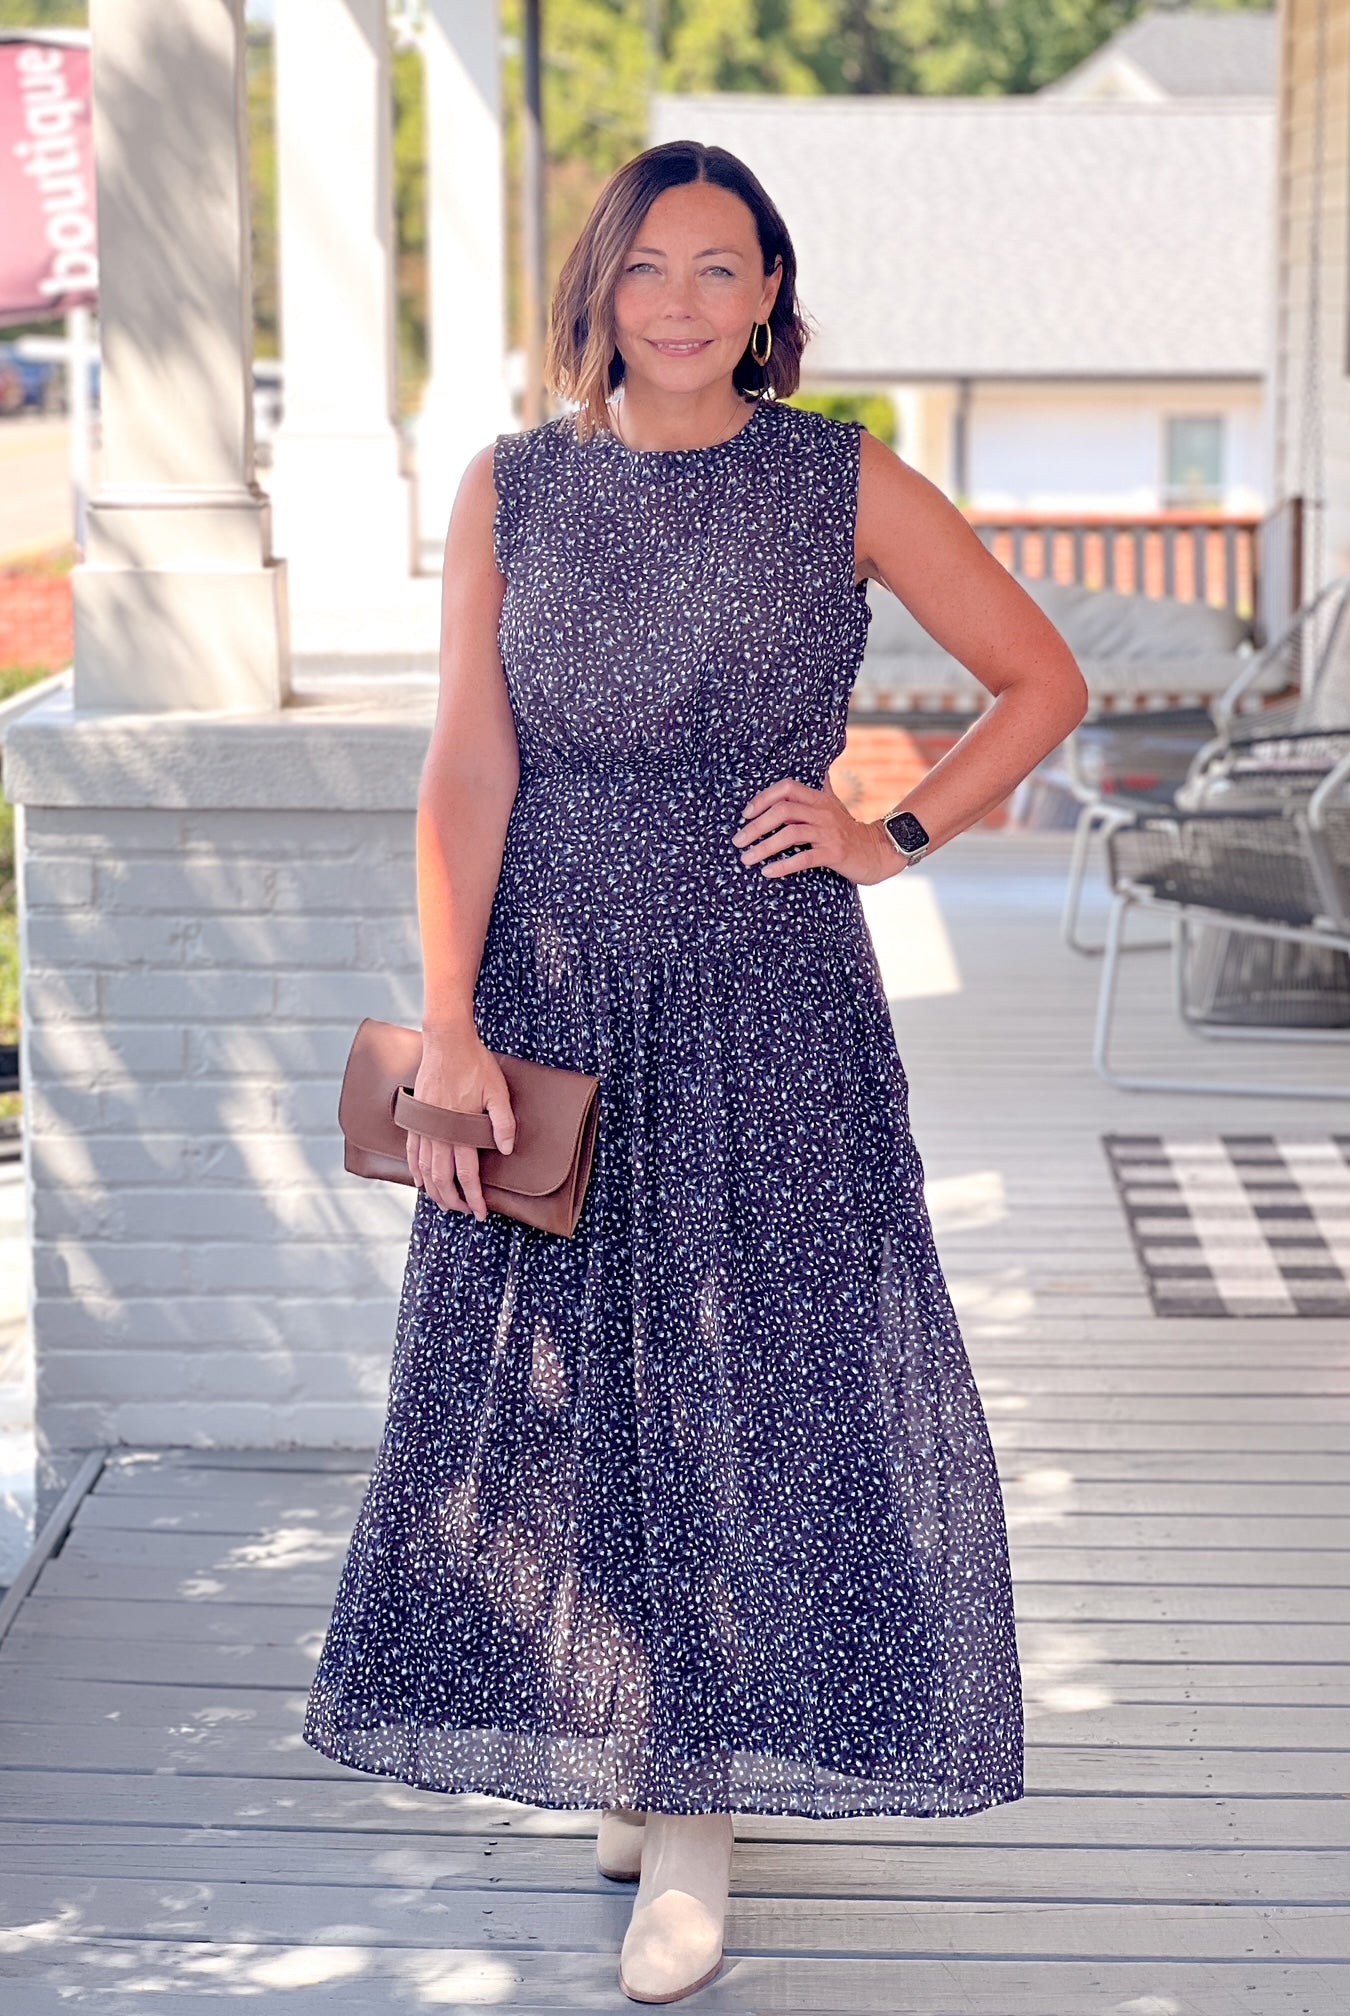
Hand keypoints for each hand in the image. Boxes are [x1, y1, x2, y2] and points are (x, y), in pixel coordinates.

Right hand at [405, 1026, 515, 1222]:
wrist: (446, 1042)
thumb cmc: (475, 1064)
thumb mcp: (498, 1090)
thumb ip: (503, 1122)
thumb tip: (507, 1150)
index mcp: (460, 1129)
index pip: (467, 1175)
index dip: (474, 1197)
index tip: (481, 1212)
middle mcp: (439, 1132)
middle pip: (443, 1179)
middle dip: (454, 1201)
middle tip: (467, 1212)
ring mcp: (424, 1126)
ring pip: (424, 1170)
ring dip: (434, 1191)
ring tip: (445, 1203)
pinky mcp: (416, 1118)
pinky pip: (411, 1152)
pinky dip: (415, 1171)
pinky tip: (420, 1182)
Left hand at [732, 774, 907, 886]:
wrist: (878, 851)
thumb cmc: (848, 830)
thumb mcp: (833, 805)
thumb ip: (820, 788)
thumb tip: (816, 769)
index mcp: (819, 798)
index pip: (787, 788)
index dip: (763, 798)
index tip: (746, 814)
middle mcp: (822, 812)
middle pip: (783, 811)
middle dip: (756, 826)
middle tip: (738, 841)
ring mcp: (829, 832)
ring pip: (790, 834)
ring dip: (764, 847)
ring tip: (746, 859)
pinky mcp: (834, 854)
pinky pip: (804, 858)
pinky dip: (783, 865)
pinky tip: (768, 872)